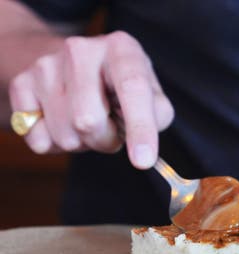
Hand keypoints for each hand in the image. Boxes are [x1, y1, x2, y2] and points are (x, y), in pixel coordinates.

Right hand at [8, 31, 173, 168]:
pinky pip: (37, 137)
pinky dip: (54, 143)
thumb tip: (142, 149)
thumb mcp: (152, 97)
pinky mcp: (22, 82)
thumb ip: (156, 118)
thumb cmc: (123, 89)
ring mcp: (47, 65)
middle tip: (110, 128)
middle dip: (105, 139)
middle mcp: (81, 50)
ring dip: (82, 142)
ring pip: (64, 134)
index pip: (132, 88)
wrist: (77, 67)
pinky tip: (64, 123)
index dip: (140, 127)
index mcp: (122, 49)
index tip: (143, 160)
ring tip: (89, 121)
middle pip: (88, 120)